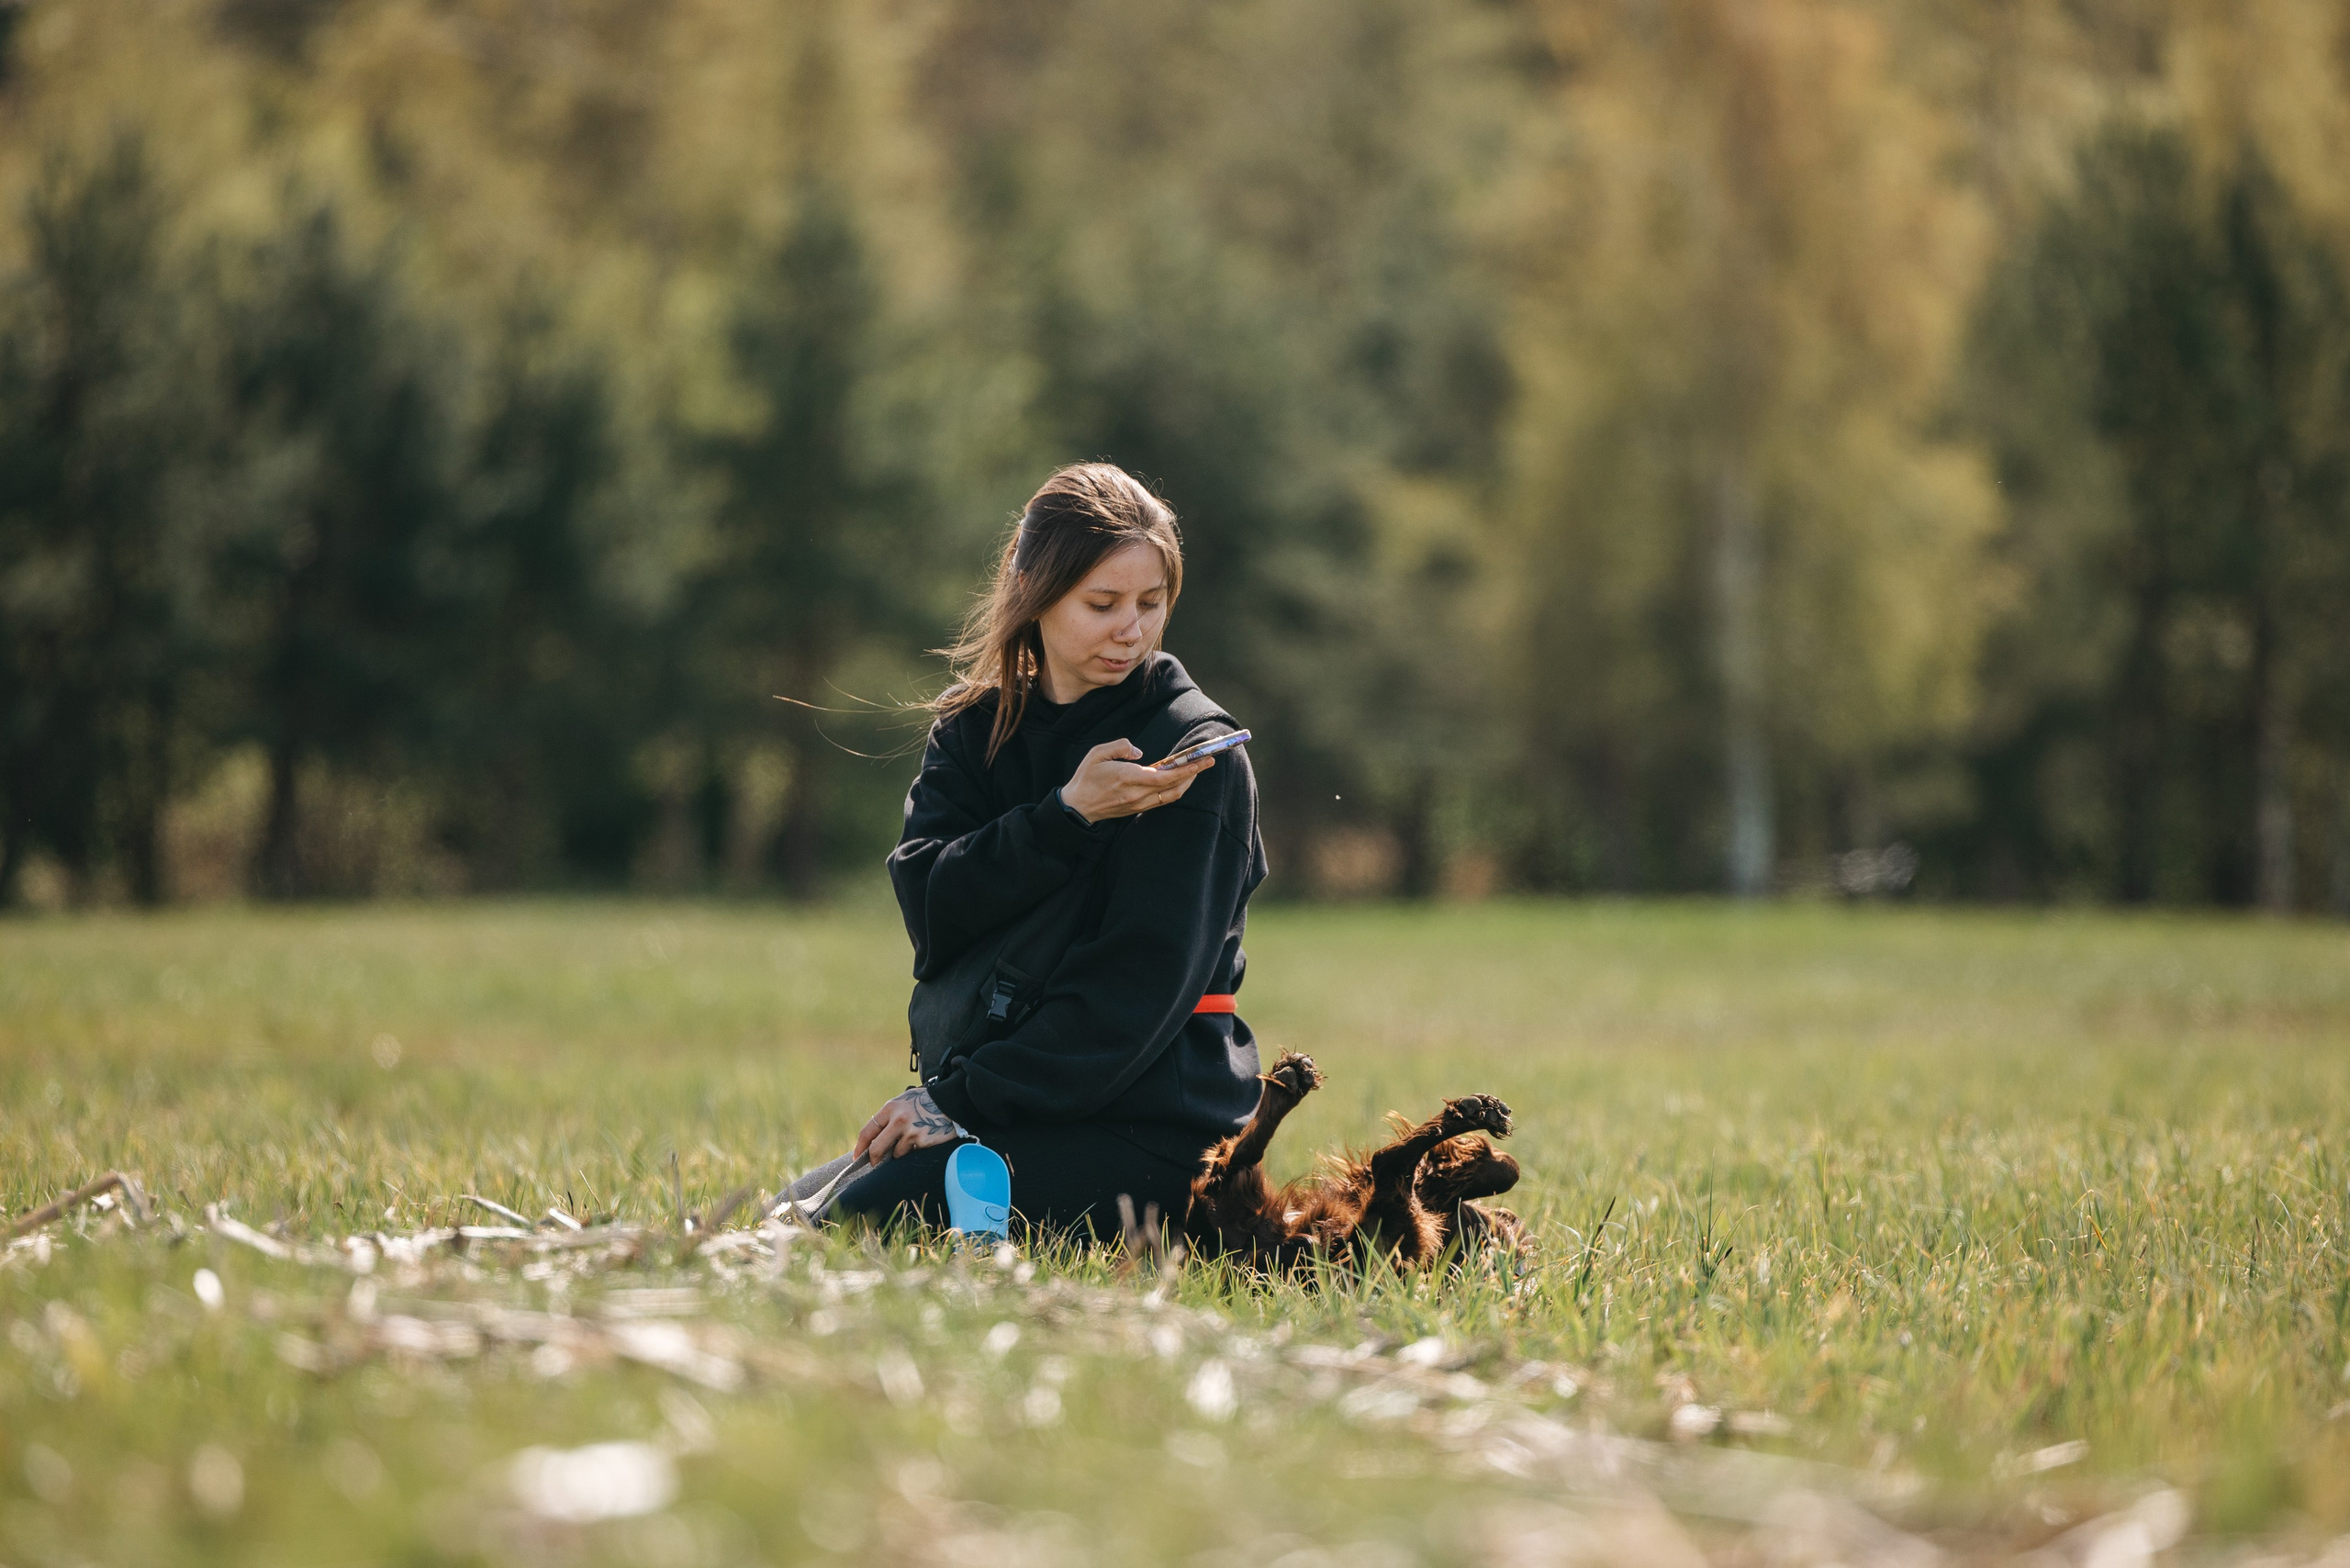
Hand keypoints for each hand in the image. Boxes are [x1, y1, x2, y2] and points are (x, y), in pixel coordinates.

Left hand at [854, 1087, 964, 1163]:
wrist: (950, 1101)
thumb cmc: (924, 1101)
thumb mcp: (903, 1102)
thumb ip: (889, 1117)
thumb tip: (874, 1138)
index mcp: (890, 1108)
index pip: (867, 1131)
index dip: (860, 1147)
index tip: (857, 1157)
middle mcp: (898, 1120)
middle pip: (877, 1148)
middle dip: (874, 1159)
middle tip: (874, 1163)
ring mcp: (911, 1132)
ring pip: (896, 1154)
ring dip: (899, 1153)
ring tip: (910, 1142)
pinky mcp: (923, 1141)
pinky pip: (912, 1153)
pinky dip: (913, 1151)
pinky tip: (921, 1141)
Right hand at [1060, 739, 1214, 823]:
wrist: (1077, 807)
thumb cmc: (1086, 778)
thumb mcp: (1097, 754)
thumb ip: (1120, 747)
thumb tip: (1139, 752)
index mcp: (1128, 778)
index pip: (1164, 777)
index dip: (1185, 770)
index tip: (1200, 761)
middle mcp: (1137, 794)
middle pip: (1173, 787)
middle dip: (1194, 773)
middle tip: (1208, 761)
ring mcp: (1138, 804)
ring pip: (1171, 796)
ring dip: (1187, 783)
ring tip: (1197, 769)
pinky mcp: (1138, 808)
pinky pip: (1163, 800)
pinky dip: (1175, 790)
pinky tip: (1180, 780)